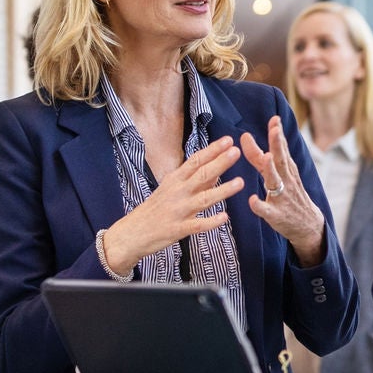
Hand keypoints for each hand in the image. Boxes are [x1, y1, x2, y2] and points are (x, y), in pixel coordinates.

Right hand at [99, 137, 243, 274]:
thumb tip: (215, 170)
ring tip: (240, 183)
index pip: (195, 161)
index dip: (212, 150)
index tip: (228, 140)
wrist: (132, 233)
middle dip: (219, 163)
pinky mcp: (178, 229)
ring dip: (222, 191)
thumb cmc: (154, 209)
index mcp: (175, 180)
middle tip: (236, 151)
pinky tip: (224, 217)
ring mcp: (178, 211)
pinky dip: (210, 222)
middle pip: (201, 175)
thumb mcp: (170, 189)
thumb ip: (193, 181)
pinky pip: (197, 225)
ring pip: (203, 199)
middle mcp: (177, 192)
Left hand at [241, 116, 327, 266]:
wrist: (308, 225)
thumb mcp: (279, 174)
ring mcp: (282, 197)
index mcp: (285, 170)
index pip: (280, 149)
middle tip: (275, 129)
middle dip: (278, 145)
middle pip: (281, 160)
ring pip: (276, 182)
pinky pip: (267, 210)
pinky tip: (252, 200)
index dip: (277, 135)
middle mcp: (286, 180)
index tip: (275, 119)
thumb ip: (260, 157)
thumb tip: (245, 137)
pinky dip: (259, 205)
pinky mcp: (277, 215)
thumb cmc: (289, 194)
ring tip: (267, 158)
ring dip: (271, 170)